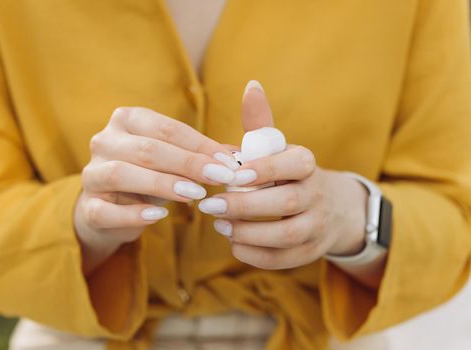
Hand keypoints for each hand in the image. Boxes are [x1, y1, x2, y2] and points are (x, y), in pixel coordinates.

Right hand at [75, 107, 237, 273]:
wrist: (112, 209)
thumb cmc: (149, 177)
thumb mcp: (175, 161)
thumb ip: (202, 154)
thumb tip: (239, 155)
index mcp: (127, 120)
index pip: (166, 128)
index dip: (200, 145)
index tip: (230, 161)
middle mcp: (104, 141)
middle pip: (147, 149)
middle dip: (188, 163)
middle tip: (220, 177)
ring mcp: (92, 174)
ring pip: (123, 173)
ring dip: (163, 184)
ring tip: (196, 195)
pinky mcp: (88, 206)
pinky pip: (106, 210)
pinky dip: (133, 214)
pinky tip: (159, 216)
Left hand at [198, 82, 366, 269]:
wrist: (332, 208)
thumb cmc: (289, 174)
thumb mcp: (279, 148)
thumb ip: (260, 124)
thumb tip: (250, 86)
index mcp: (307, 164)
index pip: (294, 164)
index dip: (265, 169)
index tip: (232, 176)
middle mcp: (318, 195)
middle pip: (288, 202)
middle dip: (246, 206)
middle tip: (210, 206)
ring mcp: (317, 226)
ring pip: (287, 234)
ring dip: (248, 232)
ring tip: (219, 225)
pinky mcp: (310, 252)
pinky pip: (283, 259)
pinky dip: (255, 254)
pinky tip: (233, 242)